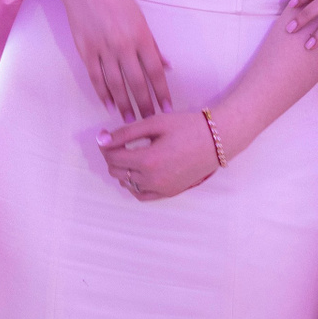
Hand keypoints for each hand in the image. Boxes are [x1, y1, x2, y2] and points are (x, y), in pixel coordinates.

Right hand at [53, 0, 170, 120]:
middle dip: (144, 104)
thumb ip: (152, 44)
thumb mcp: (139, 16)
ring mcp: (103, 48)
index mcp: (140, 34)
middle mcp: (123, 44)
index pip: (155, 70)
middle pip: (136, 82)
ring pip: (116, 84)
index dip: (161, 91)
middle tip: (150, 120)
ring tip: (131, 120)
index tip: (167, 108)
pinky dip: (103, 93)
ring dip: (125, 104)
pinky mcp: (85, 49)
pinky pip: (96, 77)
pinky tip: (109, 105)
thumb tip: (166, 66)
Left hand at [97, 110, 219, 200]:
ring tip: (130, 154)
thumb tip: (102, 139)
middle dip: (112, 157)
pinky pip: (141, 195)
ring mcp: (160, 189)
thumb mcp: (155, 123)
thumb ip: (126, 132)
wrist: (216, 140)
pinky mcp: (168, 193)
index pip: (112, 157)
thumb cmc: (187, 126)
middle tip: (118, 143)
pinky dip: (134, 185)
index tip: (107, 137)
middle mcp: (152, 179)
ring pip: (126, 184)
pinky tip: (137, 172)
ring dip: (122, 170)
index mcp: (147, 160)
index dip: (105, 146)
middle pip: (116, 172)